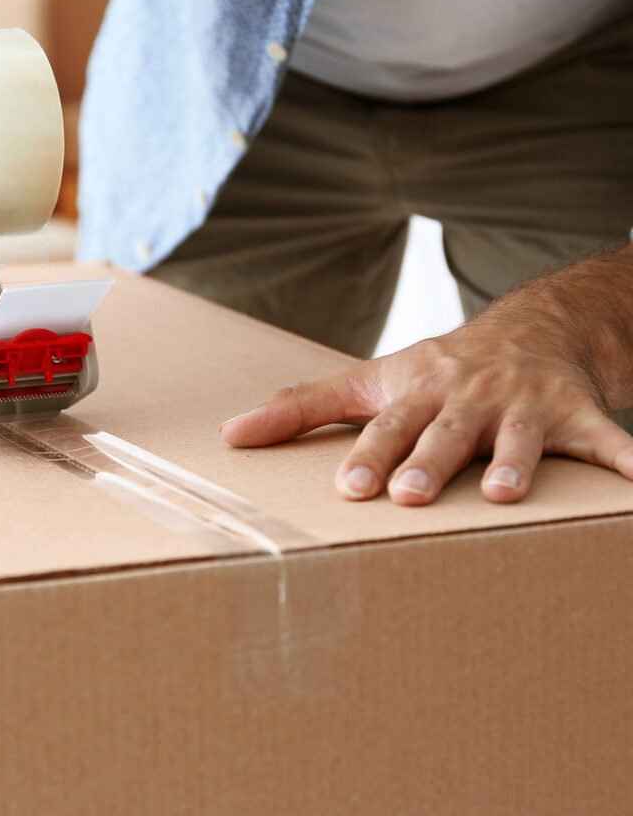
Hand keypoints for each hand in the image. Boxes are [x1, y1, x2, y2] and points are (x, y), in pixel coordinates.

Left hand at [220, 320, 632, 505]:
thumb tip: (229, 435)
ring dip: (515, 461)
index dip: (368, 454)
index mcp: (418, 391)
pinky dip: (629, 464)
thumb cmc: (438, 370)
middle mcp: (469, 397)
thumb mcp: (371, 380)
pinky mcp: (580, 415)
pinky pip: (612, 441)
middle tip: (408, 494)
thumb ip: (302, 407)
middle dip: (428, 459)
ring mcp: (526, 404)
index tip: (349, 488)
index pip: (386, 424)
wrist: (533, 327)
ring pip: (520, 435)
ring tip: (504, 495)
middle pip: (445, 431)